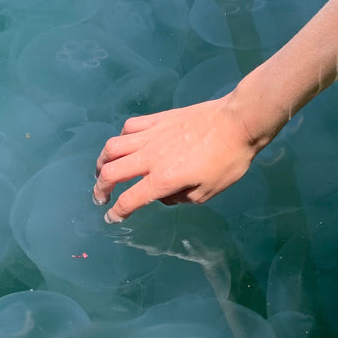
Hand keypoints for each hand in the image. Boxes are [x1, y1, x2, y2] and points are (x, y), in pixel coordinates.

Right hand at [93, 93, 260, 222]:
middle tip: (100, 197)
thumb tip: (164, 195)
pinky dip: (122, 139)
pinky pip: (129, 127)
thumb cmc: (228, 161)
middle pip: (110, 172)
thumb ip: (180, 198)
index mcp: (163, 179)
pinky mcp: (157, 119)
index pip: (129, 200)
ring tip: (103, 170)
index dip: (117, 213)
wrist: (237, 122)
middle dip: (99, 189)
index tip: (112, 218)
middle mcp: (150, 157)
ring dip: (102, 162)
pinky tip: (126, 144)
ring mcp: (151, 135)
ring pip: (113, 147)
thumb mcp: (208, 192)